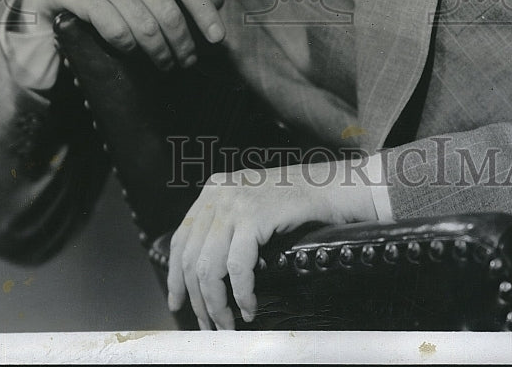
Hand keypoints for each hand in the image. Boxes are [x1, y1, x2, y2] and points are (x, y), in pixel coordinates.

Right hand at [22, 0, 224, 68]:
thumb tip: (218, 0)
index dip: (205, 13)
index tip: (218, 38)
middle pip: (168, 13)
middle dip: (182, 43)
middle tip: (187, 61)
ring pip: (144, 27)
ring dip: (159, 53)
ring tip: (166, 63)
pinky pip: (117, 33)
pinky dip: (129, 48)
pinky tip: (134, 53)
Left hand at [167, 158, 376, 329]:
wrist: (335, 187)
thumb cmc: (298, 202)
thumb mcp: (252, 205)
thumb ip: (227, 225)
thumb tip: (204, 271)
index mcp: (214, 189)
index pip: (181, 238)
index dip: (176, 275)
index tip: (178, 302)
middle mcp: (218, 193)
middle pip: (191, 257)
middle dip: (198, 298)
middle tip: (209, 324)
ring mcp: (235, 202)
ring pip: (209, 266)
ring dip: (217, 304)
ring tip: (228, 324)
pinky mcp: (254, 215)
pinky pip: (237, 267)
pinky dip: (241, 294)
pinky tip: (249, 307)